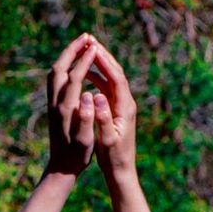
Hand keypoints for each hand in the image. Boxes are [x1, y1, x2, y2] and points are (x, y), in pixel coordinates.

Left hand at [46, 34, 98, 176]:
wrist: (61, 167)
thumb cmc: (77, 156)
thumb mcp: (85, 141)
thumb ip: (87, 118)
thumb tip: (88, 96)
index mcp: (66, 110)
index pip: (75, 77)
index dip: (85, 60)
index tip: (95, 47)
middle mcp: (56, 104)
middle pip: (60, 68)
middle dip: (72, 50)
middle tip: (86, 37)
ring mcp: (51, 104)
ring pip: (54, 72)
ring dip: (66, 56)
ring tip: (80, 45)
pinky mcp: (51, 107)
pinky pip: (54, 80)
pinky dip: (62, 66)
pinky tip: (72, 64)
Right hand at [86, 40, 136, 179]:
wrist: (121, 171)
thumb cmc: (113, 158)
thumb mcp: (107, 140)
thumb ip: (103, 117)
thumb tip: (96, 96)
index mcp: (125, 108)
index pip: (116, 77)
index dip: (104, 61)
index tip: (92, 47)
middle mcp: (126, 103)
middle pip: (116, 72)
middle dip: (103, 56)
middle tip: (89, 40)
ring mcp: (122, 106)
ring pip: (111, 78)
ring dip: (100, 64)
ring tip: (86, 50)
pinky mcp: (116, 110)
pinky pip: (107, 88)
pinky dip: (97, 77)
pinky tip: (86, 73)